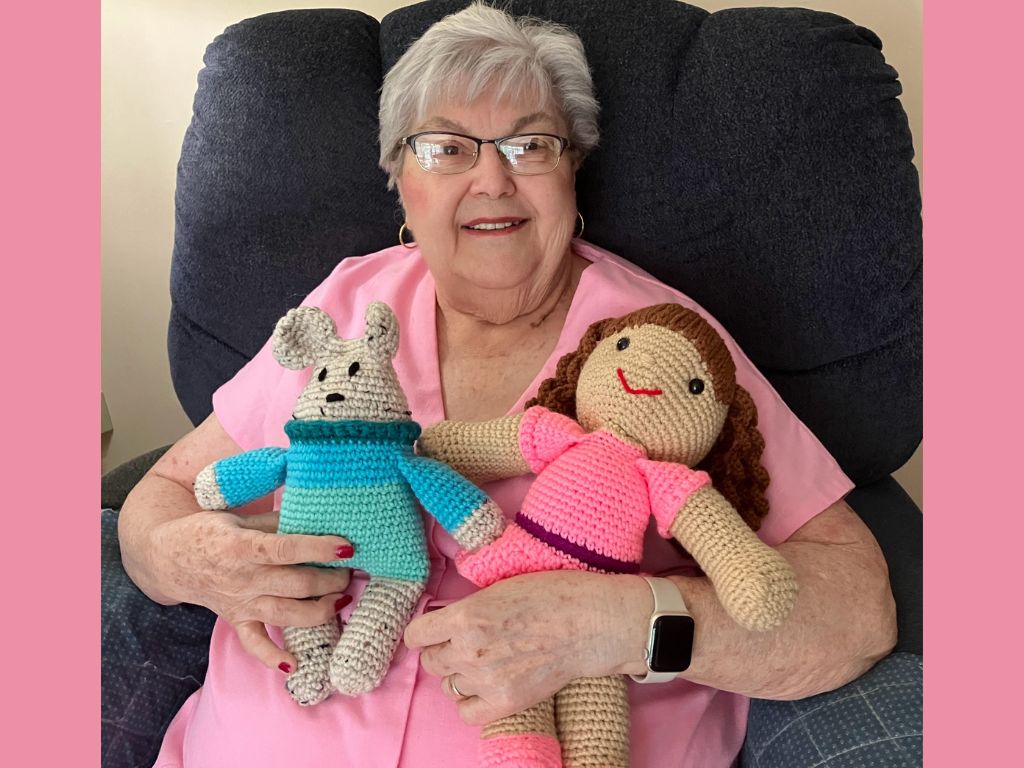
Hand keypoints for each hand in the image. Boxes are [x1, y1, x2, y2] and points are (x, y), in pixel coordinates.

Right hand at [126, 508, 353, 672]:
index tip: (347, 546)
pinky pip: (254, 644)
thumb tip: (318, 516)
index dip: (318, 548)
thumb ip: (278, 520)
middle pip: (295, 584)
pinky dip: (272, 657)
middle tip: (351, 571)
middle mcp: (244, 578)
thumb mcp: (241, 518)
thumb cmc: (212, 531)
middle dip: (331, 580)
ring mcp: (240, 603)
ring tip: (342, 601)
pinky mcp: (237, 620)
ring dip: (319, 611)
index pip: (286, 549)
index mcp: (243, 546)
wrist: (170, 558)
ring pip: (285, 614)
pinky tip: (295, 664)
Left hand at [403, 571, 650, 724]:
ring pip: (448, 685)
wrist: (590, 623)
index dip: (426, 631)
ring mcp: (485, 679)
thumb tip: (446, 620)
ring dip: (461, 674)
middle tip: (467, 643)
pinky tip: (488, 686)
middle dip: (444, 651)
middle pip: (431, 661)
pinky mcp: (505, 702)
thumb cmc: (551, 594)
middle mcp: (468, 650)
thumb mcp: (499, 587)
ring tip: (486, 662)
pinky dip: (472, 701)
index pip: (416, 635)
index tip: (435, 630)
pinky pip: (466, 712)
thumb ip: (468, 608)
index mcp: (464, 616)